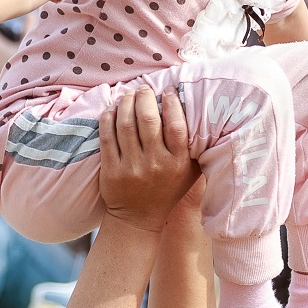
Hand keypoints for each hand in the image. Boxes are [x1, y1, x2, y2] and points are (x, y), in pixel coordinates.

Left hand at [97, 87, 198, 229]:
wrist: (138, 219)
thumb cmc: (168, 190)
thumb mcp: (190, 173)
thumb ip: (195, 148)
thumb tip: (200, 111)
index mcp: (178, 164)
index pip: (176, 127)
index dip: (171, 104)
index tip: (168, 90)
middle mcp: (155, 165)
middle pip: (148, 121)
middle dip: (144, 98)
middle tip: (144, 88)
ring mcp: (132, 168)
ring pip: (125, 125)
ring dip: (125, 103)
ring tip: (128, 95)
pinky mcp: (111, 171)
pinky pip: (107, 137)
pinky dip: (108, 118)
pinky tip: (112, 109)